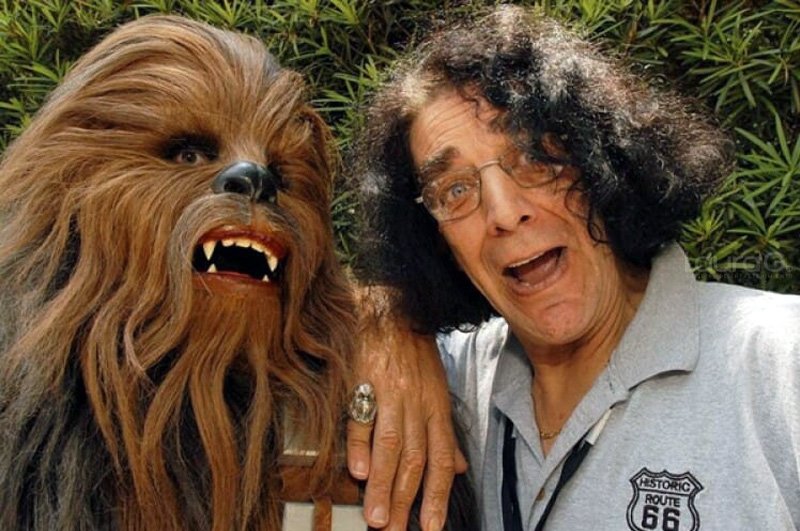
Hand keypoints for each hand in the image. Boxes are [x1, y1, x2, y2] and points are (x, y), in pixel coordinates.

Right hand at [347, 287, 467, 530]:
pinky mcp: (364, 378)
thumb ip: (445, 432)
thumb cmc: (413, 351)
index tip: (431, 527)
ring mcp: (391, 391)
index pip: (440, 460)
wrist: (389, 306)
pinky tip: (356, 470)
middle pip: (414, 459)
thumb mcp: (438, 389)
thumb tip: (459, 467)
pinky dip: (360, 443)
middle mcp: (417, 403)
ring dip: (382, 483)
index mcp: (436, 408)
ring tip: (376, 516)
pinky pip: (362, 414)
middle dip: (405, 500)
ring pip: (390, 444)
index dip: (438, 496)